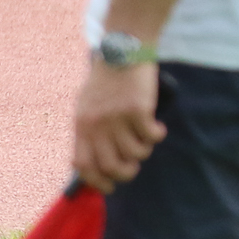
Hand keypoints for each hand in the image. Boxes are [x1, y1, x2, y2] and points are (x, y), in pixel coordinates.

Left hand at [71, 59, 163, 191]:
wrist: (122, 51)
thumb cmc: (106, 82)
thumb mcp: (87, 106)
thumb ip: (89, 132)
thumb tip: (90, 167)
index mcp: (81, 123)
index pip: (83, 165)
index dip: (97, 182)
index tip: (109, 187)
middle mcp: (96, 123)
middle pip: (111, 167)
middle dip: (126, 173)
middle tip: (133, 165)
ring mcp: (117, 117)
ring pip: (136, 154)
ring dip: (143, 150)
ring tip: (143, 136)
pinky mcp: (138, 109)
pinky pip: (152, 137)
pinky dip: (157, 134)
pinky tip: (156, 126)